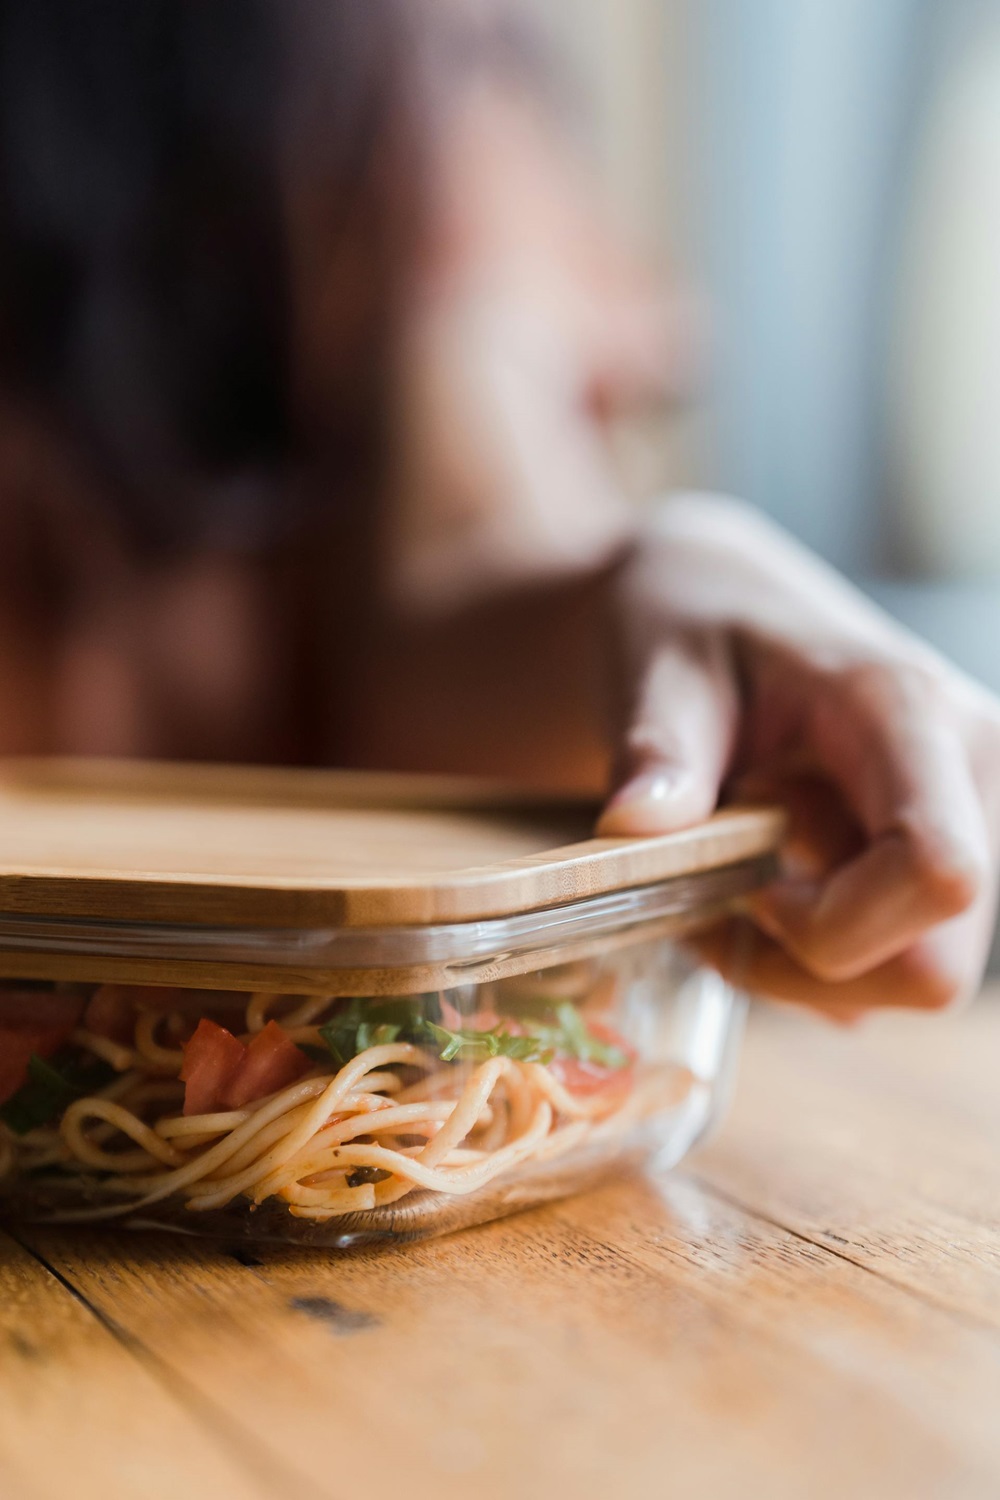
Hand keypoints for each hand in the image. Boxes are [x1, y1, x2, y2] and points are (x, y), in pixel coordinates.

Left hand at [597, 494, 999, 1015]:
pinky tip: (778, 883)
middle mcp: (971, 765)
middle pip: (935, 963)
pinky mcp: (956, 850)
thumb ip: (657, 747)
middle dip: (813, 962)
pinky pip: (905, 962)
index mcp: (906, 710)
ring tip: (749, 873)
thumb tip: (634, 825)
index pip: (937, 870)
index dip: (832, 925)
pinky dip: (828, 957)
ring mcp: (976, 813)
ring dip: (813, 962)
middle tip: (728, 895)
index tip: (745, 890)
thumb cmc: (691, 626)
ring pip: (922, 976)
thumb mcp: (657, 671)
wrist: (720, 606)